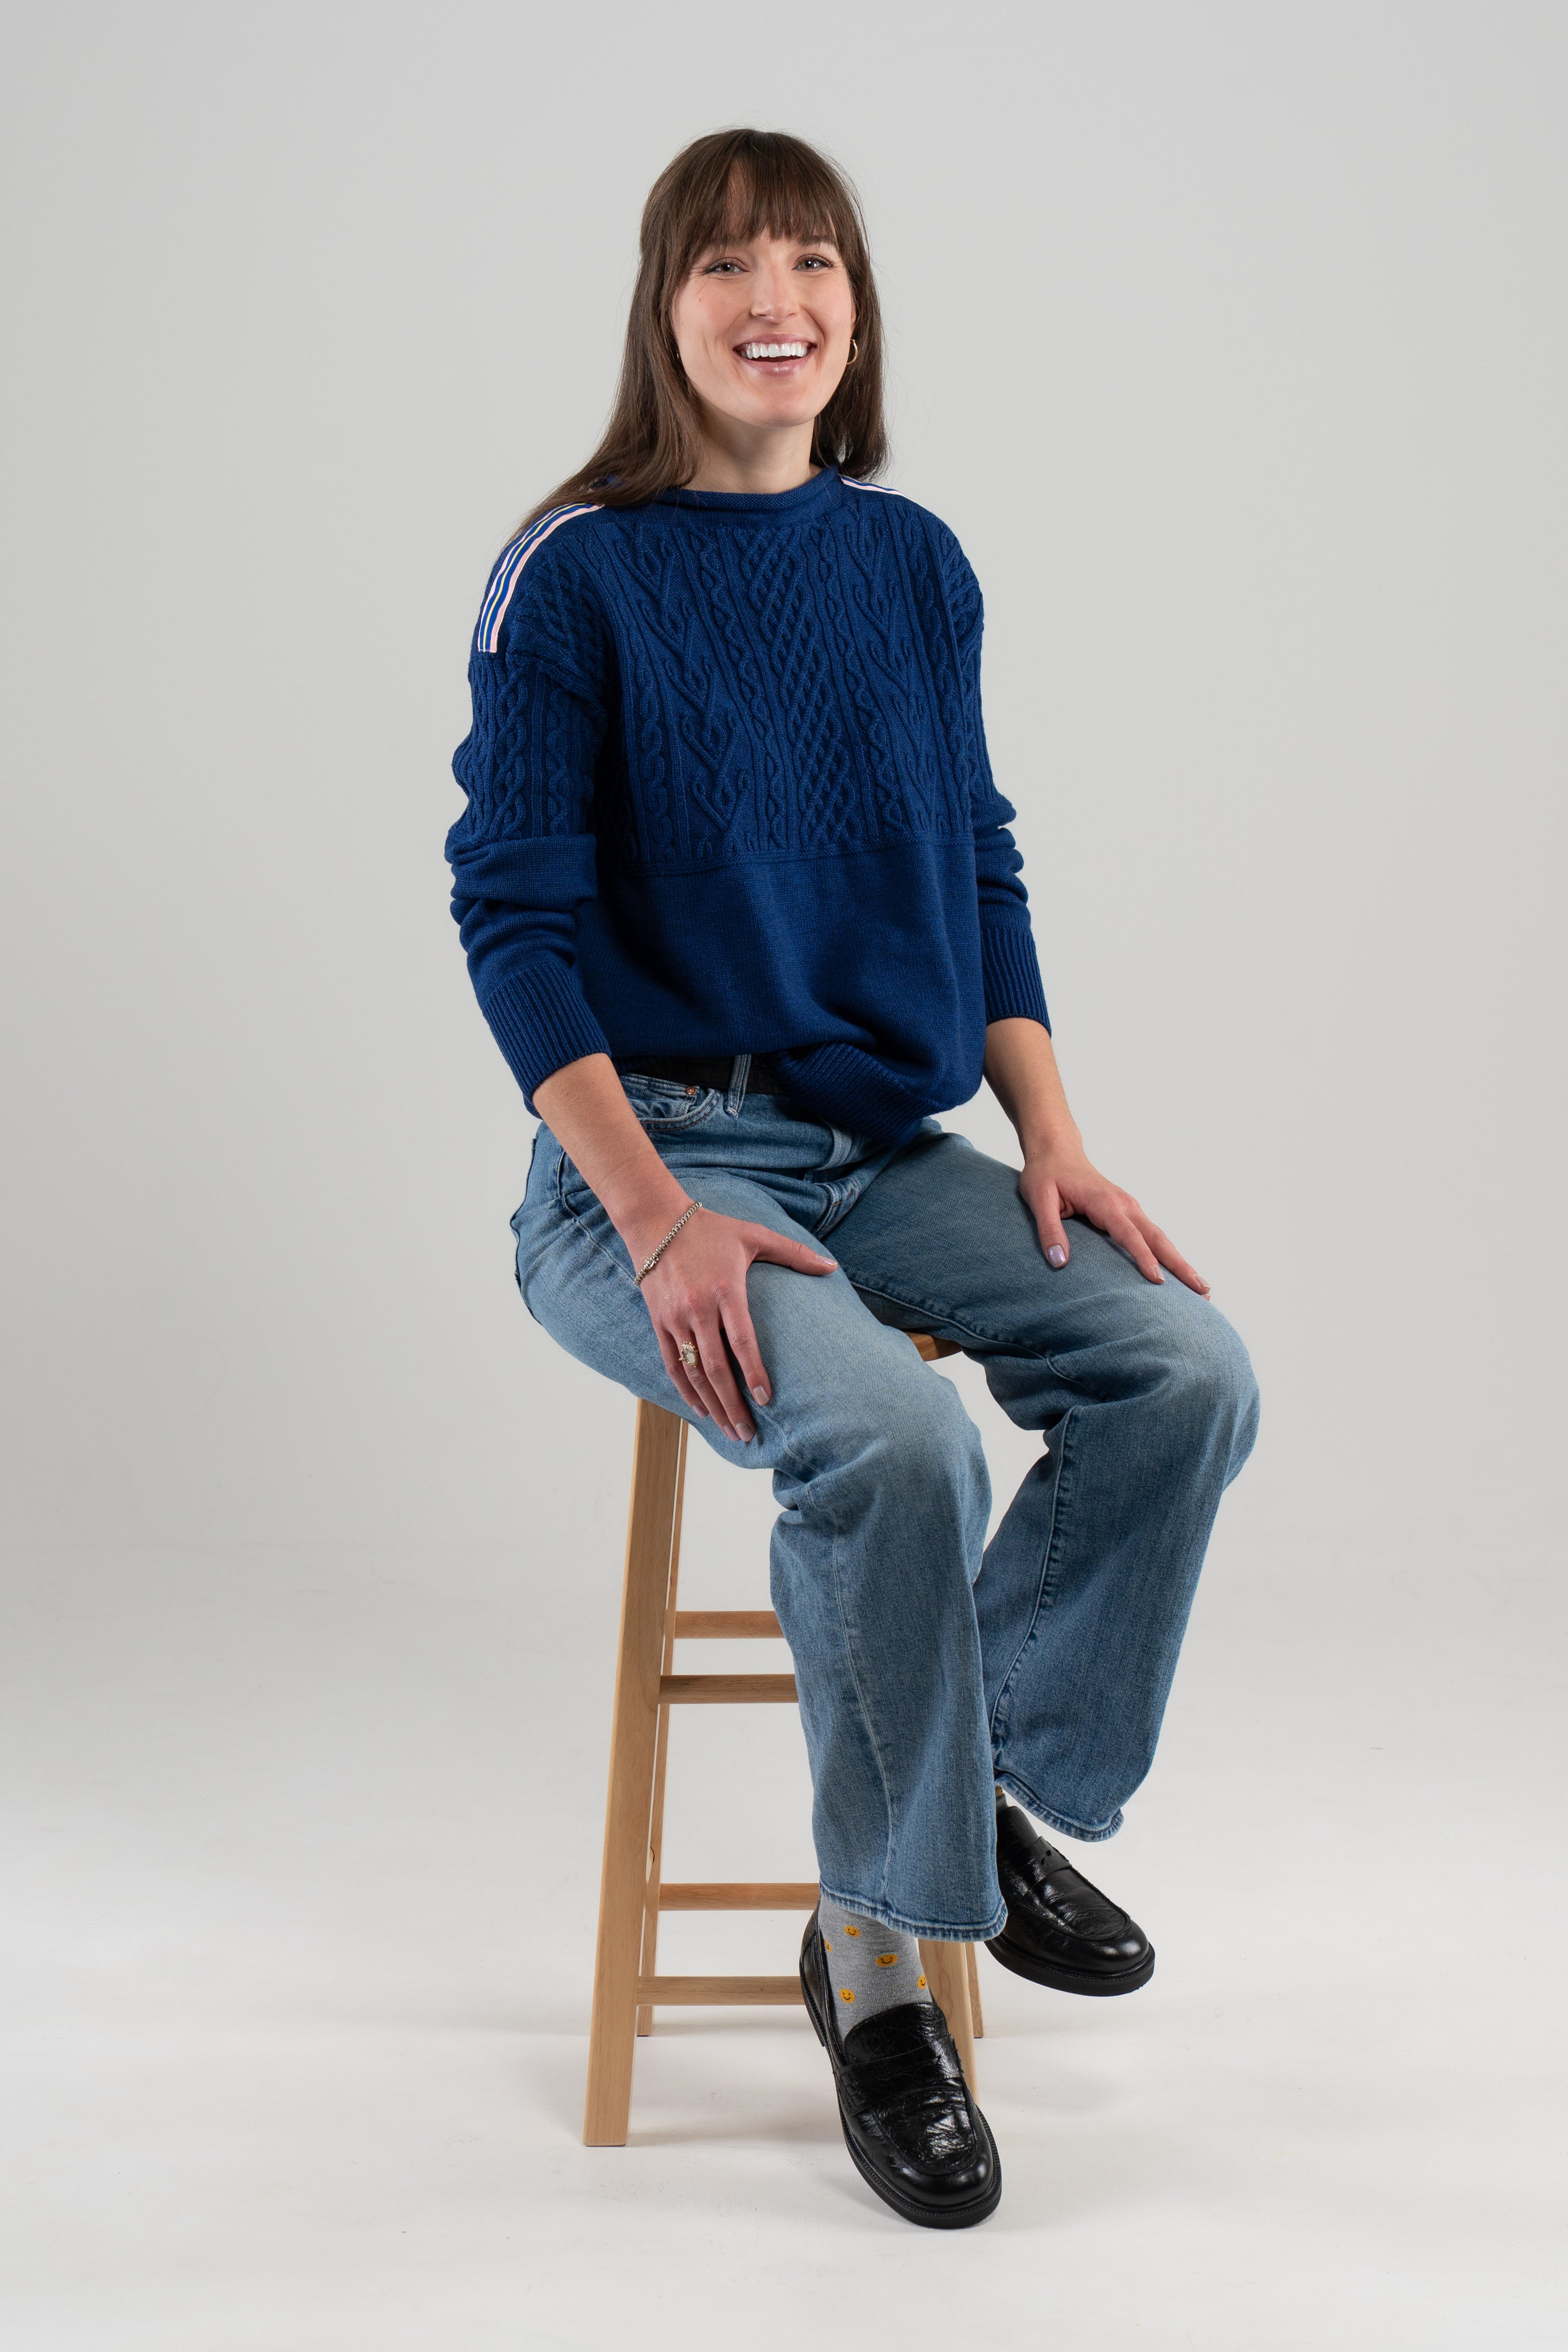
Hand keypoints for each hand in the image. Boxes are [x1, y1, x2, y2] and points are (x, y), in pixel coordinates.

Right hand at [634, 1206, 837, 1440]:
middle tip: (749, 1433)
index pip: (741, 1341)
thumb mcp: (754, 1235)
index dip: (753, 1372)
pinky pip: (672, 1364)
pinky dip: (686, 1390)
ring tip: (730, 1431)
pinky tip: (701, 1410)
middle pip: (716, 1367)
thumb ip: (794, 1253)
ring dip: (712, 1405)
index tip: (766, 1399)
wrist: (655, 1221)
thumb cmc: (711, 1229)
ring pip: (694, 1372)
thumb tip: (833, 1266)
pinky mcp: (659, 1322)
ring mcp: (675, 1318)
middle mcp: (697, 1308)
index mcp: (725, 1289)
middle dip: (733, 1404)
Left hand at [1019, 1148, 1208, 1294]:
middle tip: (1203, 1290)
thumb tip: (1058, 1263)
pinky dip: (1168, 1254)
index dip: (1143, 1258)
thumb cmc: (1046, 1174)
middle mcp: (1125, 1205)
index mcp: (1105, 1202)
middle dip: (1181, 1264)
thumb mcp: (1038, 1199)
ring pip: (1160, 1237)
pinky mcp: (1129, 1212)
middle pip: (1158, 1238)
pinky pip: (1152, 1236)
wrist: (1056, 1150)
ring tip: (1203, 1289)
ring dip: (1181, 1261)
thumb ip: (1048, 1230)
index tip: (1159, 1281)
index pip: (1129, 1234)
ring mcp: (1130, 1208)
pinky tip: (1179, 1273)